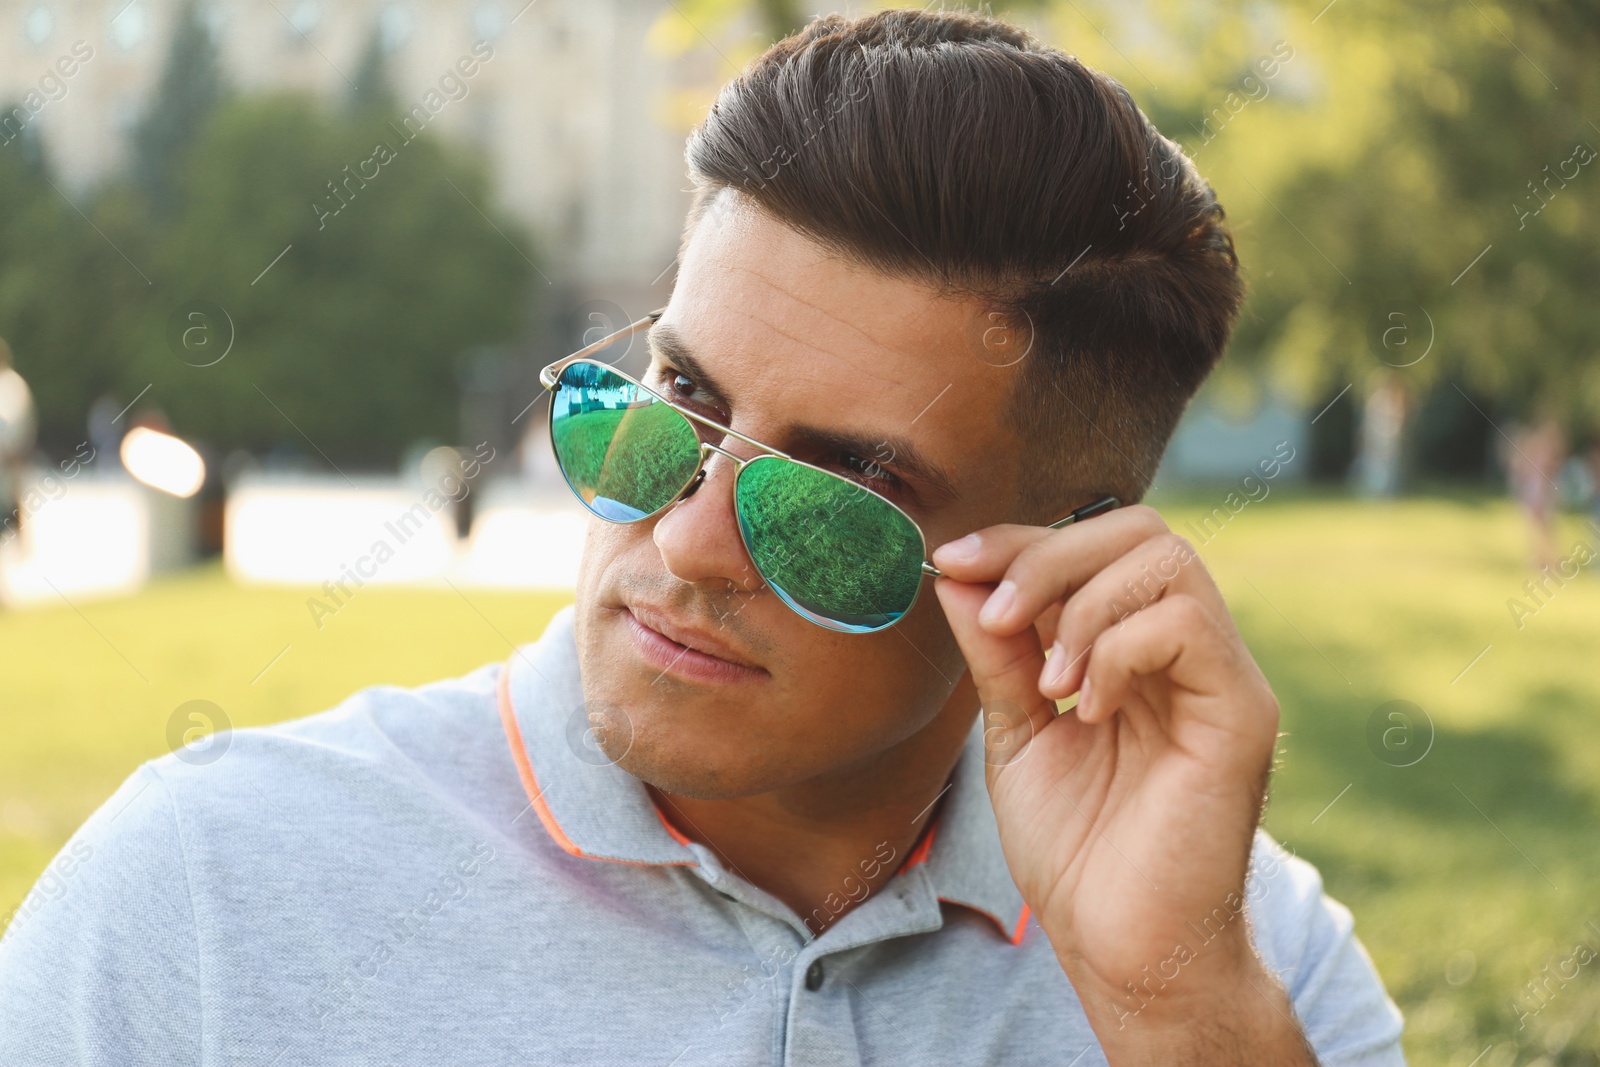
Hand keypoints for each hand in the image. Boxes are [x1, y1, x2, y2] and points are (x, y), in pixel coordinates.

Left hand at [931, 506, 1313, 1059]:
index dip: (1018, 541)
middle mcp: (1187, 652)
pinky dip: (1117, 650)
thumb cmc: (1077, 853)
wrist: (1121, 947)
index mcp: (1136, 649)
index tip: (950, 562)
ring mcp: (1221, 677)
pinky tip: (1090, 710)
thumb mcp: (1017, 733)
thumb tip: (955, 572)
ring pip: (1167, 560)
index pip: (1093, 545)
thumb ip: (996, 653)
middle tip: (996, 619)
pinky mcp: (1241, 712)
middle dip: (1047, 555)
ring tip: (1048, 683)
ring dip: (1080, 605)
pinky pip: (1185, 625)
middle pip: (1139, 528)